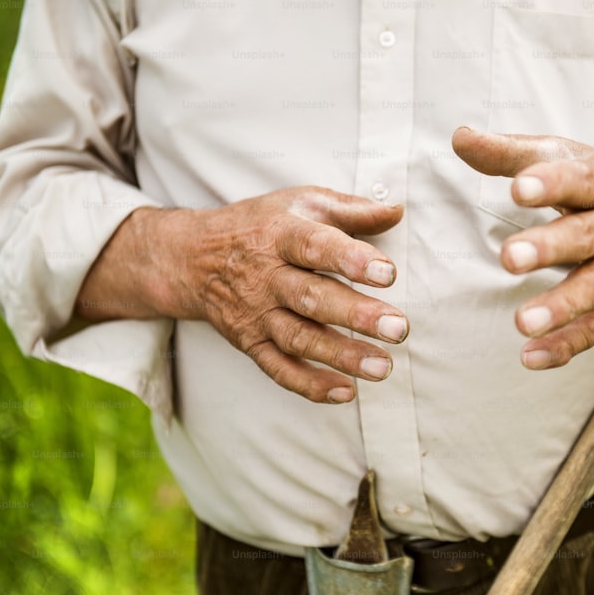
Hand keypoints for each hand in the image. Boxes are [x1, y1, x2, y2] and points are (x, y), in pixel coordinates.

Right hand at [181, 186, 407, 402]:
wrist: (195, 257)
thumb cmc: (262, 226)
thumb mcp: (302, 203)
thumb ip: (352, 209)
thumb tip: (397, 211)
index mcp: (280, 235)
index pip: (316, 246)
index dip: (352, 259)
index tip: (388, 273)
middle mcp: (265, 277)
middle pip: (311, 297)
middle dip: (356, 315)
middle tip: (398, 328)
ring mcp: (256, 314)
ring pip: (299, 338)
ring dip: (341, 356)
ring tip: (383, 366)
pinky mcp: (250, 343)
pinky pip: (278, 369)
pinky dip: (310, 384)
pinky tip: (346, 392)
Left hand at [452, 127, 593, 369]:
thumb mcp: (563, 157)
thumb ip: (510, 153)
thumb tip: (460, 137)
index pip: (578, 179)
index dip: (550, 183)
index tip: (517, 187)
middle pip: (587, 236)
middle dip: (550, 248)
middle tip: (509, 258)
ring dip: (561, 306)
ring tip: (522, 321)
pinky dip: (565, 345)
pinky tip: (530, 357)